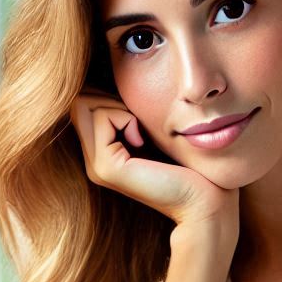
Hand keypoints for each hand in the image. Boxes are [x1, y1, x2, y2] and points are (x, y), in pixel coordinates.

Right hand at [71, 90, 235, 228]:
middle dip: (108, 97)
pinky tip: (142, 141)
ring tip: (140, 131)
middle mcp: (92, 161)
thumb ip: (129, 113)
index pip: (82, 103)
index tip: (136, 115)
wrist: (202, 201)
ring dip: (117, 106)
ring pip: (85, 104)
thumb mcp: (153, 130)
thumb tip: (113, 79)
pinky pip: (103, 117)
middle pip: (79, 101)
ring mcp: (96, 166)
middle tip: (137, 121)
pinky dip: (125, 117)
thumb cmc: (188, 164)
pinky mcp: (106, 168)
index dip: (106, 96)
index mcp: (101, 153)